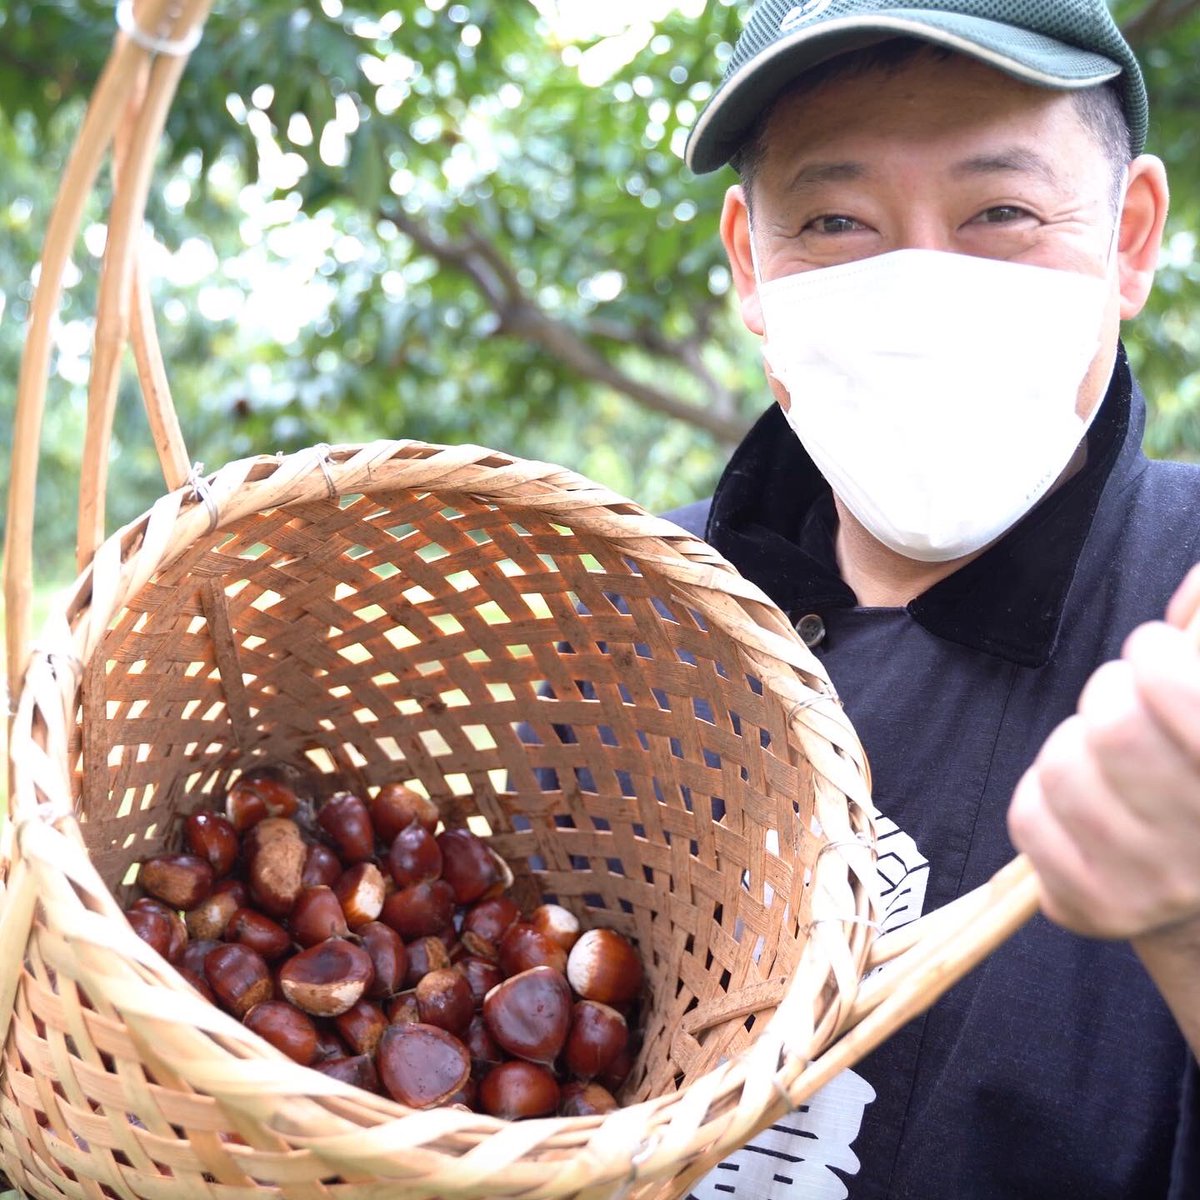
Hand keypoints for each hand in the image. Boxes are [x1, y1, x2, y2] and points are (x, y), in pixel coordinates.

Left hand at [1008, 564, 1199, 940]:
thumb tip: (1194, 588)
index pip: (1178, 693)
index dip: (1155, 656)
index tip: (1153, 650)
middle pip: (1113, 727)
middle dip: (1107, 693)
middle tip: (1120, 700)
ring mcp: (1154, 887)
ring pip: (1061, 768)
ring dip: (1072, 744)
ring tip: (1102, 755)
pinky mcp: (1095, 909)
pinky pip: (1028, 817)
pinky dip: (1041, 794)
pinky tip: (1078, 802)